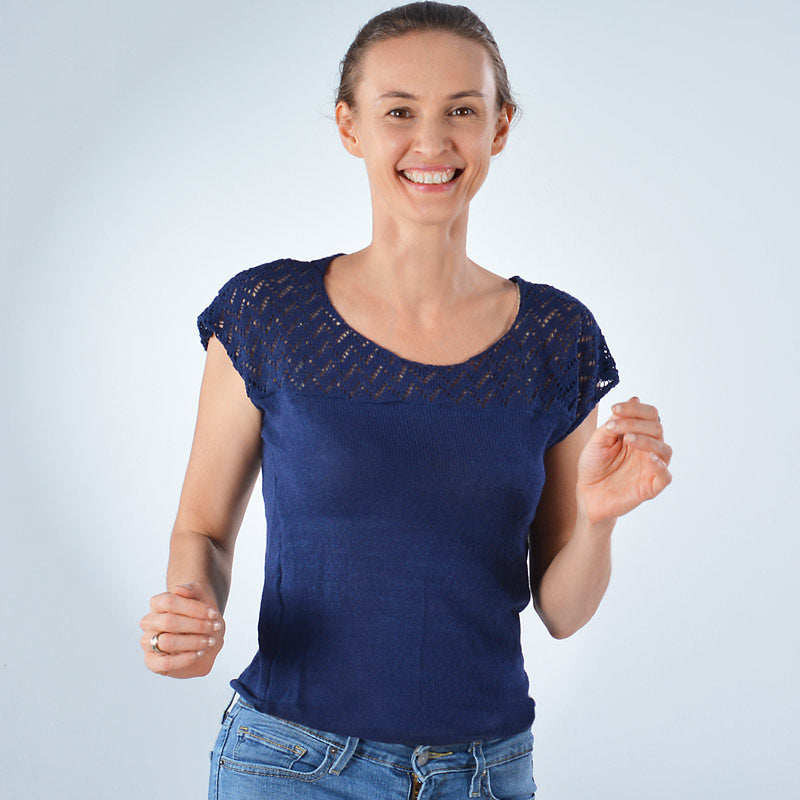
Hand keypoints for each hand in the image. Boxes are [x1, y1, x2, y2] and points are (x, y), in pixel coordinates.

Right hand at [140, 581, 224, 677]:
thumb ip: (193, 589)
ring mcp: (148, 642)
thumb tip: (179, 589)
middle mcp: (149, 622)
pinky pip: (165, 663)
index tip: (213, 614)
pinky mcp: (152, 662)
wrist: (205, 635)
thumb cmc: (201, 615)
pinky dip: (186, 658)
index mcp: (157, 603)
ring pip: (167, 642)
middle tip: (214, 627)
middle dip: (196, 625)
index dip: (194, 608)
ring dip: (193, 642)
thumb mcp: (202, 598)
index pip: (170, 602)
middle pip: (169, 622)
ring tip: (209, 641)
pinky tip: (199, 653)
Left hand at [576, 395, 672, 524]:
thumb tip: (634, 398)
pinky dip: (661, 466)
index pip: (648, 415)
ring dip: (648, 440)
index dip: (635, 409)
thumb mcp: (599, 440)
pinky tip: (649, 458)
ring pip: (665, 450)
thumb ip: (615, 422)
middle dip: (636, 423)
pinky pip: (666, 476)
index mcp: (637, 434)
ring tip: (628, 440)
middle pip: (657, 428)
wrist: (587, 494)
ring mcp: (650, 468)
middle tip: (614, 428)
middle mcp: (647, 449)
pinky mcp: (651, 486)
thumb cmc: (593, 466)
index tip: (615, 408)